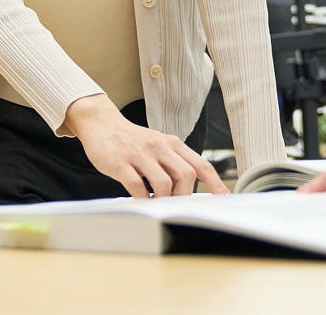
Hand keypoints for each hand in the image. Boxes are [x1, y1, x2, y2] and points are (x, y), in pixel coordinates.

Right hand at [63, 93, 228, 196]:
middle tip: (173, 201)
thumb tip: (189, 189)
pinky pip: (137, 186)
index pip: (200, 164)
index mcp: (172, 143)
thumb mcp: (157, 145)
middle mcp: (159, 147)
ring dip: (162, 198)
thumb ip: (173, 163)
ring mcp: (140, 154)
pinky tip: (139, 197)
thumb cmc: (132, 140)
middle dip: (183, 194)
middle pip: (186, 175)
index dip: (215, 183)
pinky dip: (141, 198)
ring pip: (164, 183)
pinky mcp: (121, 163)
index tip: (224, 198)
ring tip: (154, 199)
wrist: (102, 123)